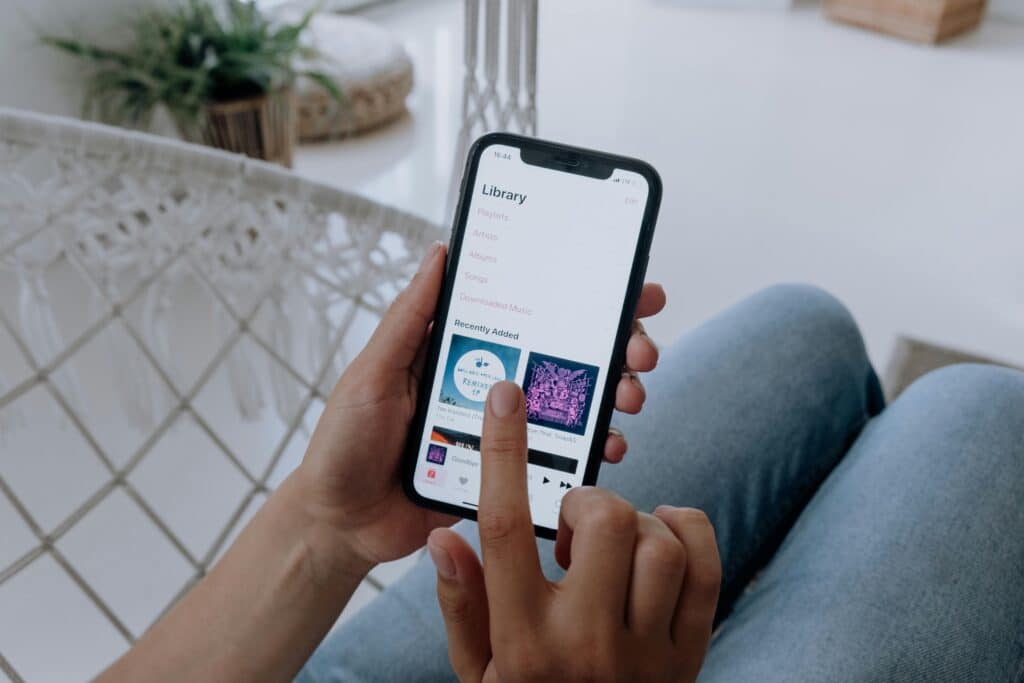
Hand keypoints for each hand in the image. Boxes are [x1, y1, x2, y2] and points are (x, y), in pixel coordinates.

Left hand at [292, 242, 666, 572]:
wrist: (341, 524)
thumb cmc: (346, 444)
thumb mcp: (372, 374)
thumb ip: (409, 320)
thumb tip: (439, 254)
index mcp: (459, 352)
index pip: (526, 313)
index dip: (575, 297)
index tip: (622, 287)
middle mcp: (488, 384)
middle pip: (563, 355)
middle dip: (613, 345)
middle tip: (638, 349)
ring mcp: (503, 429)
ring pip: (572, 404)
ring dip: (612, 394)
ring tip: (629, 396)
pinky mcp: (508, 472)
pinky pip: (559, 456)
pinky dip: (591, 449)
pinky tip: (608, 446)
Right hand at [428, 381, 720, 682]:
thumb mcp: (475, 672)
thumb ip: (461, 604)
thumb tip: (444, 538)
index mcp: (522, 643)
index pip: (506, 529)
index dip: (503, 452)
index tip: (507, 396)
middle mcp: (586, 644)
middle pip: (604, 521)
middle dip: (589, 502)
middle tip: (574, 526)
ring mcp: (646, 653)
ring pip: (660, 542)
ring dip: (637, 522)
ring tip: (613, 546)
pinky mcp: (689, 655)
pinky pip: (706, 569)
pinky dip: (688, 533)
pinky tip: (660, 541)